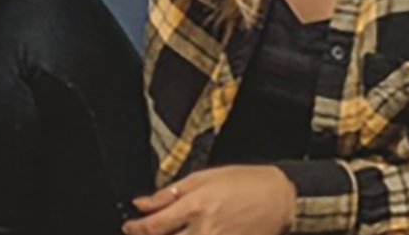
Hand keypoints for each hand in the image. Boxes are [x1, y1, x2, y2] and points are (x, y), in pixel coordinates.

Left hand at [122, 165, 296, 234]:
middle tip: (144, 232)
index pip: (153, 227)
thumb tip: (140, 204)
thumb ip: (168, 194)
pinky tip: (188, 234)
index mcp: (194, 207)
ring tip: (168, 232)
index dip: (135, 229)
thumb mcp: (201, 178)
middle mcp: (204, 230)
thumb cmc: (242, 182)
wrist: (279, 198)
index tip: (130, 226)